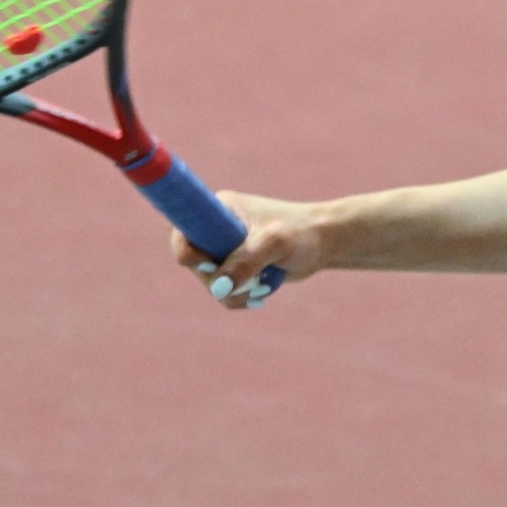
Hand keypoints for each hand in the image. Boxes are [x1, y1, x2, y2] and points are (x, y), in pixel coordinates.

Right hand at [171, 191, 324, 310]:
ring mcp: (225, 249)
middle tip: (247, 283)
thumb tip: (219, 288)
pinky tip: (261, 294)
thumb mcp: (273, 243)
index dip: (187, 251)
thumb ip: (246, 262)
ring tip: (260, 289)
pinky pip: (224, 291)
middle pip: (195, 264)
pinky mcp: (236, 268)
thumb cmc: (300, 233)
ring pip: (210, 283)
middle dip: (218, 280)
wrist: (324, 242)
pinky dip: (239, 298)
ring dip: (232, 293)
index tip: (210, 265)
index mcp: (218, 209)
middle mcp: (216, 228)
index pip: (183, 229)